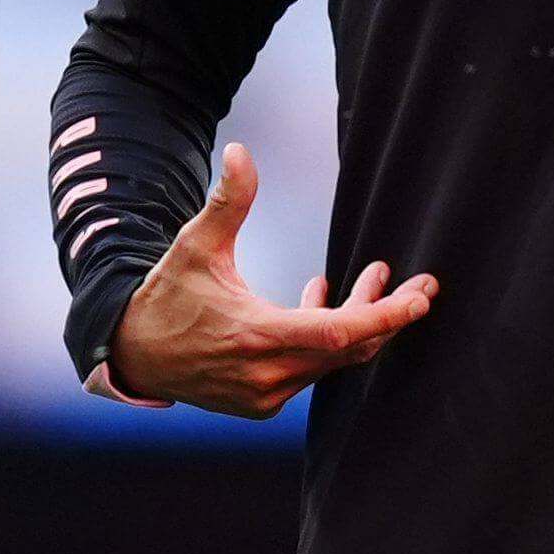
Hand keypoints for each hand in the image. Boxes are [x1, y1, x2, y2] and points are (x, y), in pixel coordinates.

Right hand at [105, 143, 437, 418]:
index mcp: (258, 336)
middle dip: (389, 315)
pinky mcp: (262, 403)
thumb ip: (226, 201)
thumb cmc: (167, 293)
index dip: (385, 316)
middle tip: (422, 286)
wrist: (132, 351)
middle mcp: (268, 374)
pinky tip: (320, 299)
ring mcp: (266, 394)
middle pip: (351, 349)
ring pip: (334, 361)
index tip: (420, 299)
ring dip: (360, 322)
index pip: (340, 333)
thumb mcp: (195, 244)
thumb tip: (241, 151)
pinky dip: (328, 340)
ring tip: (375, 277)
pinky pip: (312, 370)